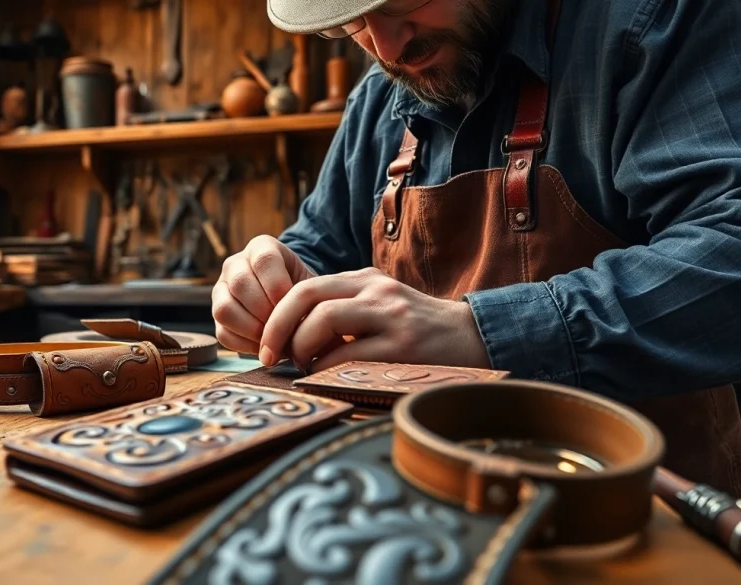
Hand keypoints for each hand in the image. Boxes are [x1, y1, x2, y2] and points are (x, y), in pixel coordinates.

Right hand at [212, 235, 315, 354]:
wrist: (292, 300)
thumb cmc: (303, 290)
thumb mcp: (309, 282)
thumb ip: (305, 294)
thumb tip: (298, 320)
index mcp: (261, 248)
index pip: (265, 260)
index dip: (278, 286)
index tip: (292, 304)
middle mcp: (235, 264)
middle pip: (240, 284)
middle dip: (265, 311)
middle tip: (284, 326)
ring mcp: (221, 289)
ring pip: (224, 310)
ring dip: (251, 329)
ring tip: (273, 338)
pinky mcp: (217, 315)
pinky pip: (223, 333)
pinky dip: (244, 345)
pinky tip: (264, 346)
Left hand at [258, 267, 490, 371]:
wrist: (474, 339)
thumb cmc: (417, 331)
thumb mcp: (379, 307)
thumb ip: (342, 312)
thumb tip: (289, 340)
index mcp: (364, 279)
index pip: (305, 287)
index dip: (277, 316)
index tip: (266, 344)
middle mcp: (375, 290)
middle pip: (306, 297)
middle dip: (277, 328)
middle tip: (269, 356)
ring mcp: (390, 316)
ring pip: (323, 321)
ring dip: (301, 349)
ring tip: (303, 367)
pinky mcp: (404, 346)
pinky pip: (349, 356)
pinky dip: (327, 370)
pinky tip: (327, 379)